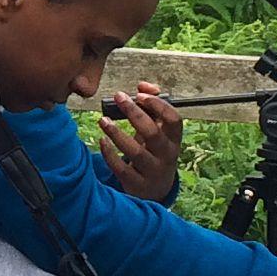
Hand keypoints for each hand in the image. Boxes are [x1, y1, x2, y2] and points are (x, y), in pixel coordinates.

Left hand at [99, 83, 183, 201]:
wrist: (155, 189)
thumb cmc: (154, 150)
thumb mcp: (158, 131)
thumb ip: (152, 106)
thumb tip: (143, 85)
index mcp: (174, 139)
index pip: (174, 120)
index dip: (158, 105)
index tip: (139, 94)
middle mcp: (167, 155)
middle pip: (152, 133)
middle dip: (134, 113)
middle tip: (117, 97)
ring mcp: (153, 171)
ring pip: (136, 152)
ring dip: (117, 134)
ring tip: (103, 120)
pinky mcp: (137, 184)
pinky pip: (122, 169)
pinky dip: (110, 154)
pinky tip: (102, 140)